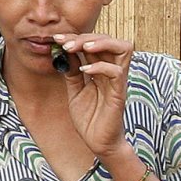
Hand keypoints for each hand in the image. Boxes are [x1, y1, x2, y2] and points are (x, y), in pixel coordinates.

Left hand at [53, 33, 132, 159]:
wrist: (97, 143)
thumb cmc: (89, 117)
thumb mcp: (74, 90)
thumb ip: (72, 71)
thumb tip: (64, 52)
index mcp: (102, 69)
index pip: (94, 43)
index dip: (76, 37)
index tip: (57, 38)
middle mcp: (112, 71)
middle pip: (109, 40)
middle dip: (85, 37)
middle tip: (65, 43)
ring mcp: (117, 81)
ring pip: (122, 49)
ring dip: (101, 43)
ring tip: (82, 47)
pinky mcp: (118, 93)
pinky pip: (116, 72)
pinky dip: (100, 66)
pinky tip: (85, 70)